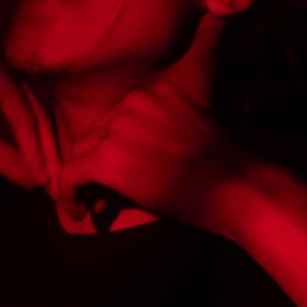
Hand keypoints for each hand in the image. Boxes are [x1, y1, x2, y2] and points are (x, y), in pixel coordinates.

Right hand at [0, 51, 58, 194]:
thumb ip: (5, 157)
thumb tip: (38, 181)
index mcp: (2, 77)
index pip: (34, 116)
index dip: (45, 153)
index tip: (54, 187)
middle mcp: (6, 65)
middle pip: (41, 115)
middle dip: (53, 155)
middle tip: (64, 191)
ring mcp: (0, 64)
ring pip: (35, 115)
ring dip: (46, 154)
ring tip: (52, 187)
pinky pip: (20, 114)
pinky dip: (30, 145)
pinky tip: (36, 172)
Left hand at [54, 79, 256, 238]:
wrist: (238, 187)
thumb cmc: (227, 168)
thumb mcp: (194, 130)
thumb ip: (163, 131)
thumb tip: (140, 157)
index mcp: (155, 94)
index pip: (118, 119)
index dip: (113, 148)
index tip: (120, 174)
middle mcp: (132, 102)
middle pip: (96, 134)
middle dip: (96, 163)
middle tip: (101, 193)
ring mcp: (117, 129)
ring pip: (80, 154)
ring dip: (83, 180)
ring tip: (88, 205)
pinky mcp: (105, 160)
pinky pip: (70, 176)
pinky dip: (68, 196)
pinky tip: (77, 213)